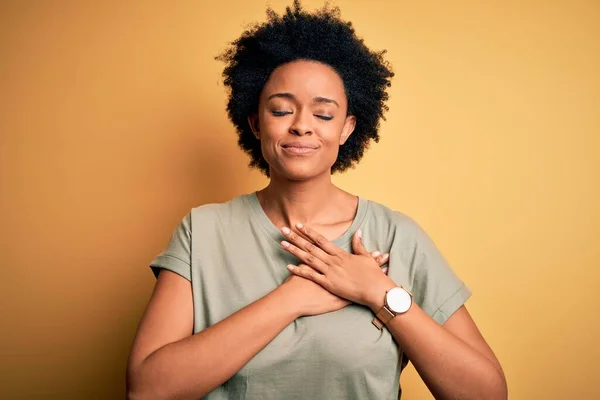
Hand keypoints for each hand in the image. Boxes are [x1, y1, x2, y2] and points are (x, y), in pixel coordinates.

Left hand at [280, 224, 395, 310]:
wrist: (375, 290)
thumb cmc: (373, 275)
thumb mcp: (366, 257)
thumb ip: (359, 244)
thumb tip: (358, 231)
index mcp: (341, 254)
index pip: (321, 240)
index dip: (309, 232)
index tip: (299, 225)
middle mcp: (333, 261)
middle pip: (311, 247)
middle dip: (296, 238)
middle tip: (283, 229)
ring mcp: (330, 272)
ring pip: (308, 259)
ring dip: (294, 251)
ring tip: (282, 243)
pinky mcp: (329, 284)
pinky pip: (311, 276)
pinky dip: (299, 271)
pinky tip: (288, 267)